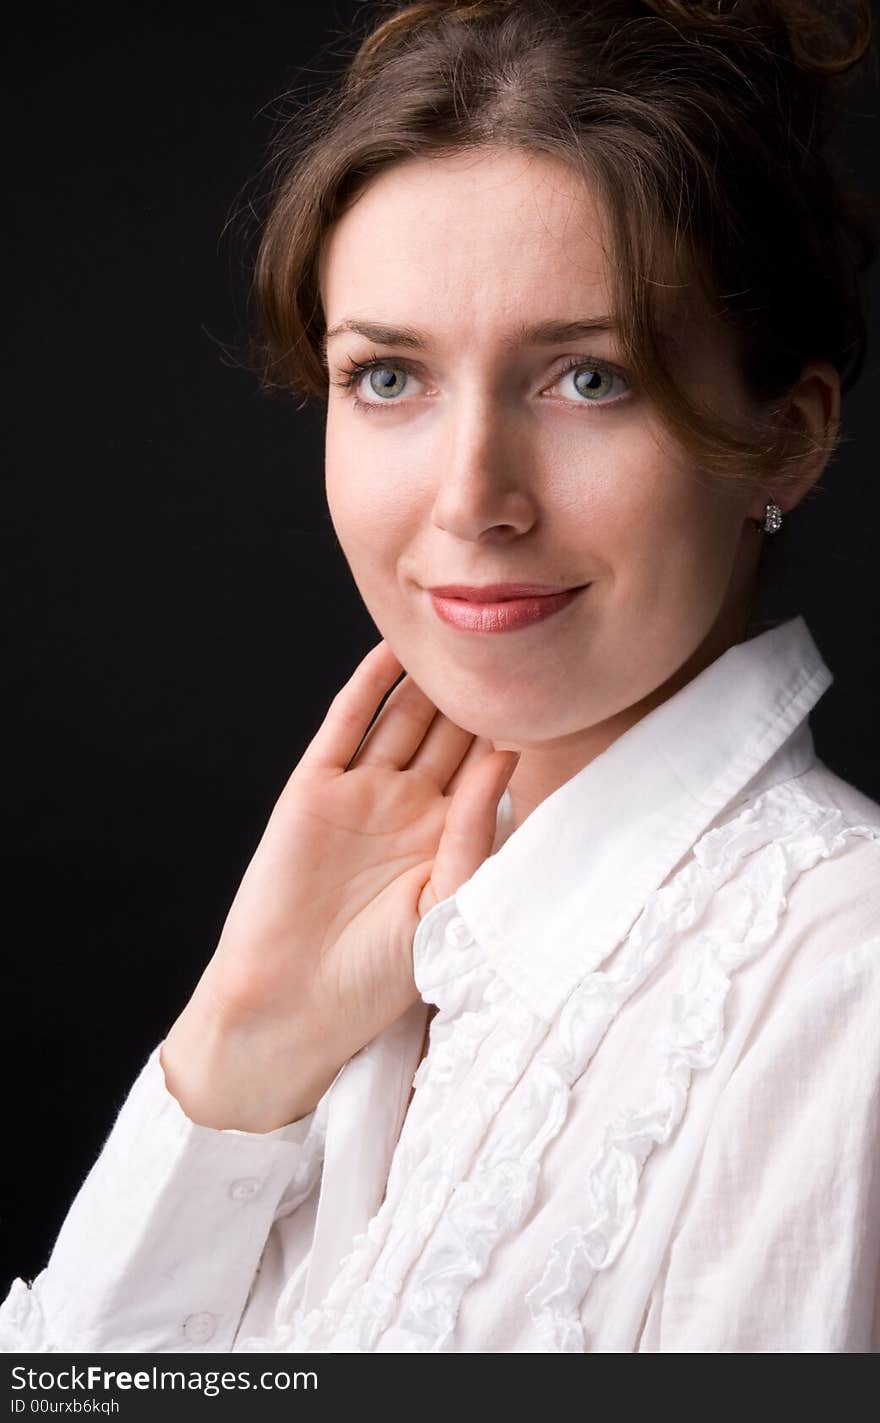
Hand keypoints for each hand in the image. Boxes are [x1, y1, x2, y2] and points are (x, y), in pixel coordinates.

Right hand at [159, 640, 517, 1131]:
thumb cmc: (378, 973)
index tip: (545, 684)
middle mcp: (406, 807)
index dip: (510, 727)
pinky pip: (346, 725)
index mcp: (445, 838)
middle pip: (446, 732)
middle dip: (472, 691)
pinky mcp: (314, 788)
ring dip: (426, 679)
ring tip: (457, 632)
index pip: (484, 766)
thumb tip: (510, 753)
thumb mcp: (447, 901)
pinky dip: (368, 687)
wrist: (295, 1001)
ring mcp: (359, 794)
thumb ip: (475, 827)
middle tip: (505, 641)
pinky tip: (393, 650)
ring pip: (400, 719)